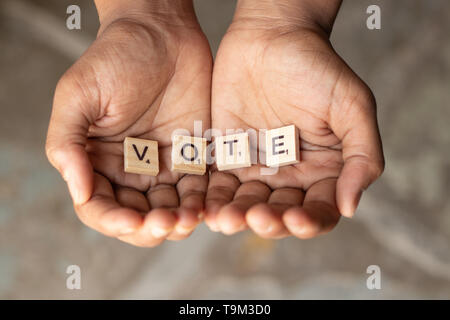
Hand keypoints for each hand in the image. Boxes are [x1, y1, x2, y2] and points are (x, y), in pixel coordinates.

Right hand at [46, 1, 211, 245]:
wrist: (162, 33)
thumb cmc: (115, 57)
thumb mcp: (79, 95)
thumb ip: (68, 143)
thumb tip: (77, 190)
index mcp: (96, 162)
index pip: (98, 207)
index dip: (113, 221)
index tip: (132, 221)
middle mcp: (129, 171)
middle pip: (137, 218)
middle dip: (150, 227)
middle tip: (167, 222)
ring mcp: (162, 167)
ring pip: (169, 210)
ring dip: (179, 221)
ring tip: (190, 217)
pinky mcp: (192, 157)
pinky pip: (198, 190)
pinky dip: (203, 203)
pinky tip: (209, 206)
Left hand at [205, 0, 383, 238]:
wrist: (271, 36)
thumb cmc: (316, 67)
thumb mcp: (353, 107)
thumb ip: (362, 156)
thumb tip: (349, 206)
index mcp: (324, 171)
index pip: (320, 210)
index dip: (310, 222)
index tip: (297, 217)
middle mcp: (291, 175)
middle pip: (280, 214)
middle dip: (269, 222)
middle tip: (257, 217)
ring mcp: (257, 168)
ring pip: (246, 204)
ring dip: (237, 217)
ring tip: (226, 219)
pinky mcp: (227, 156)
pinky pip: (218, 184)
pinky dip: (212, 199)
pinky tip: (206, 208)